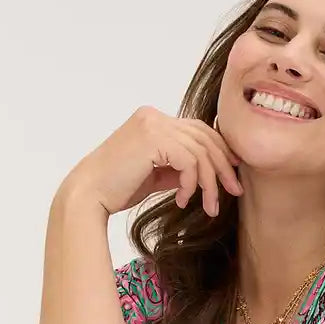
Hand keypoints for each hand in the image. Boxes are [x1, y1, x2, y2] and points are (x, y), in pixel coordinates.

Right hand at [62, 105, 243, 216]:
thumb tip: (207, 172)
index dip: (221, 151)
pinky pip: (189, 161)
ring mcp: (153, 124)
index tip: (232, 175)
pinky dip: (192, 183)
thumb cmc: (117, 188)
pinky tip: (183, 200)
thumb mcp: (157, 175)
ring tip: (209, 207)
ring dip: (210, 183)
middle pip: (205, 137)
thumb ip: (179, 168)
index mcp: (154, 120)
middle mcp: (154, 117)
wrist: (89, 194)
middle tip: (234, 192)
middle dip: (224, 167)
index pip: (199, 130)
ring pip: (201, 151)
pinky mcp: (153, 139)